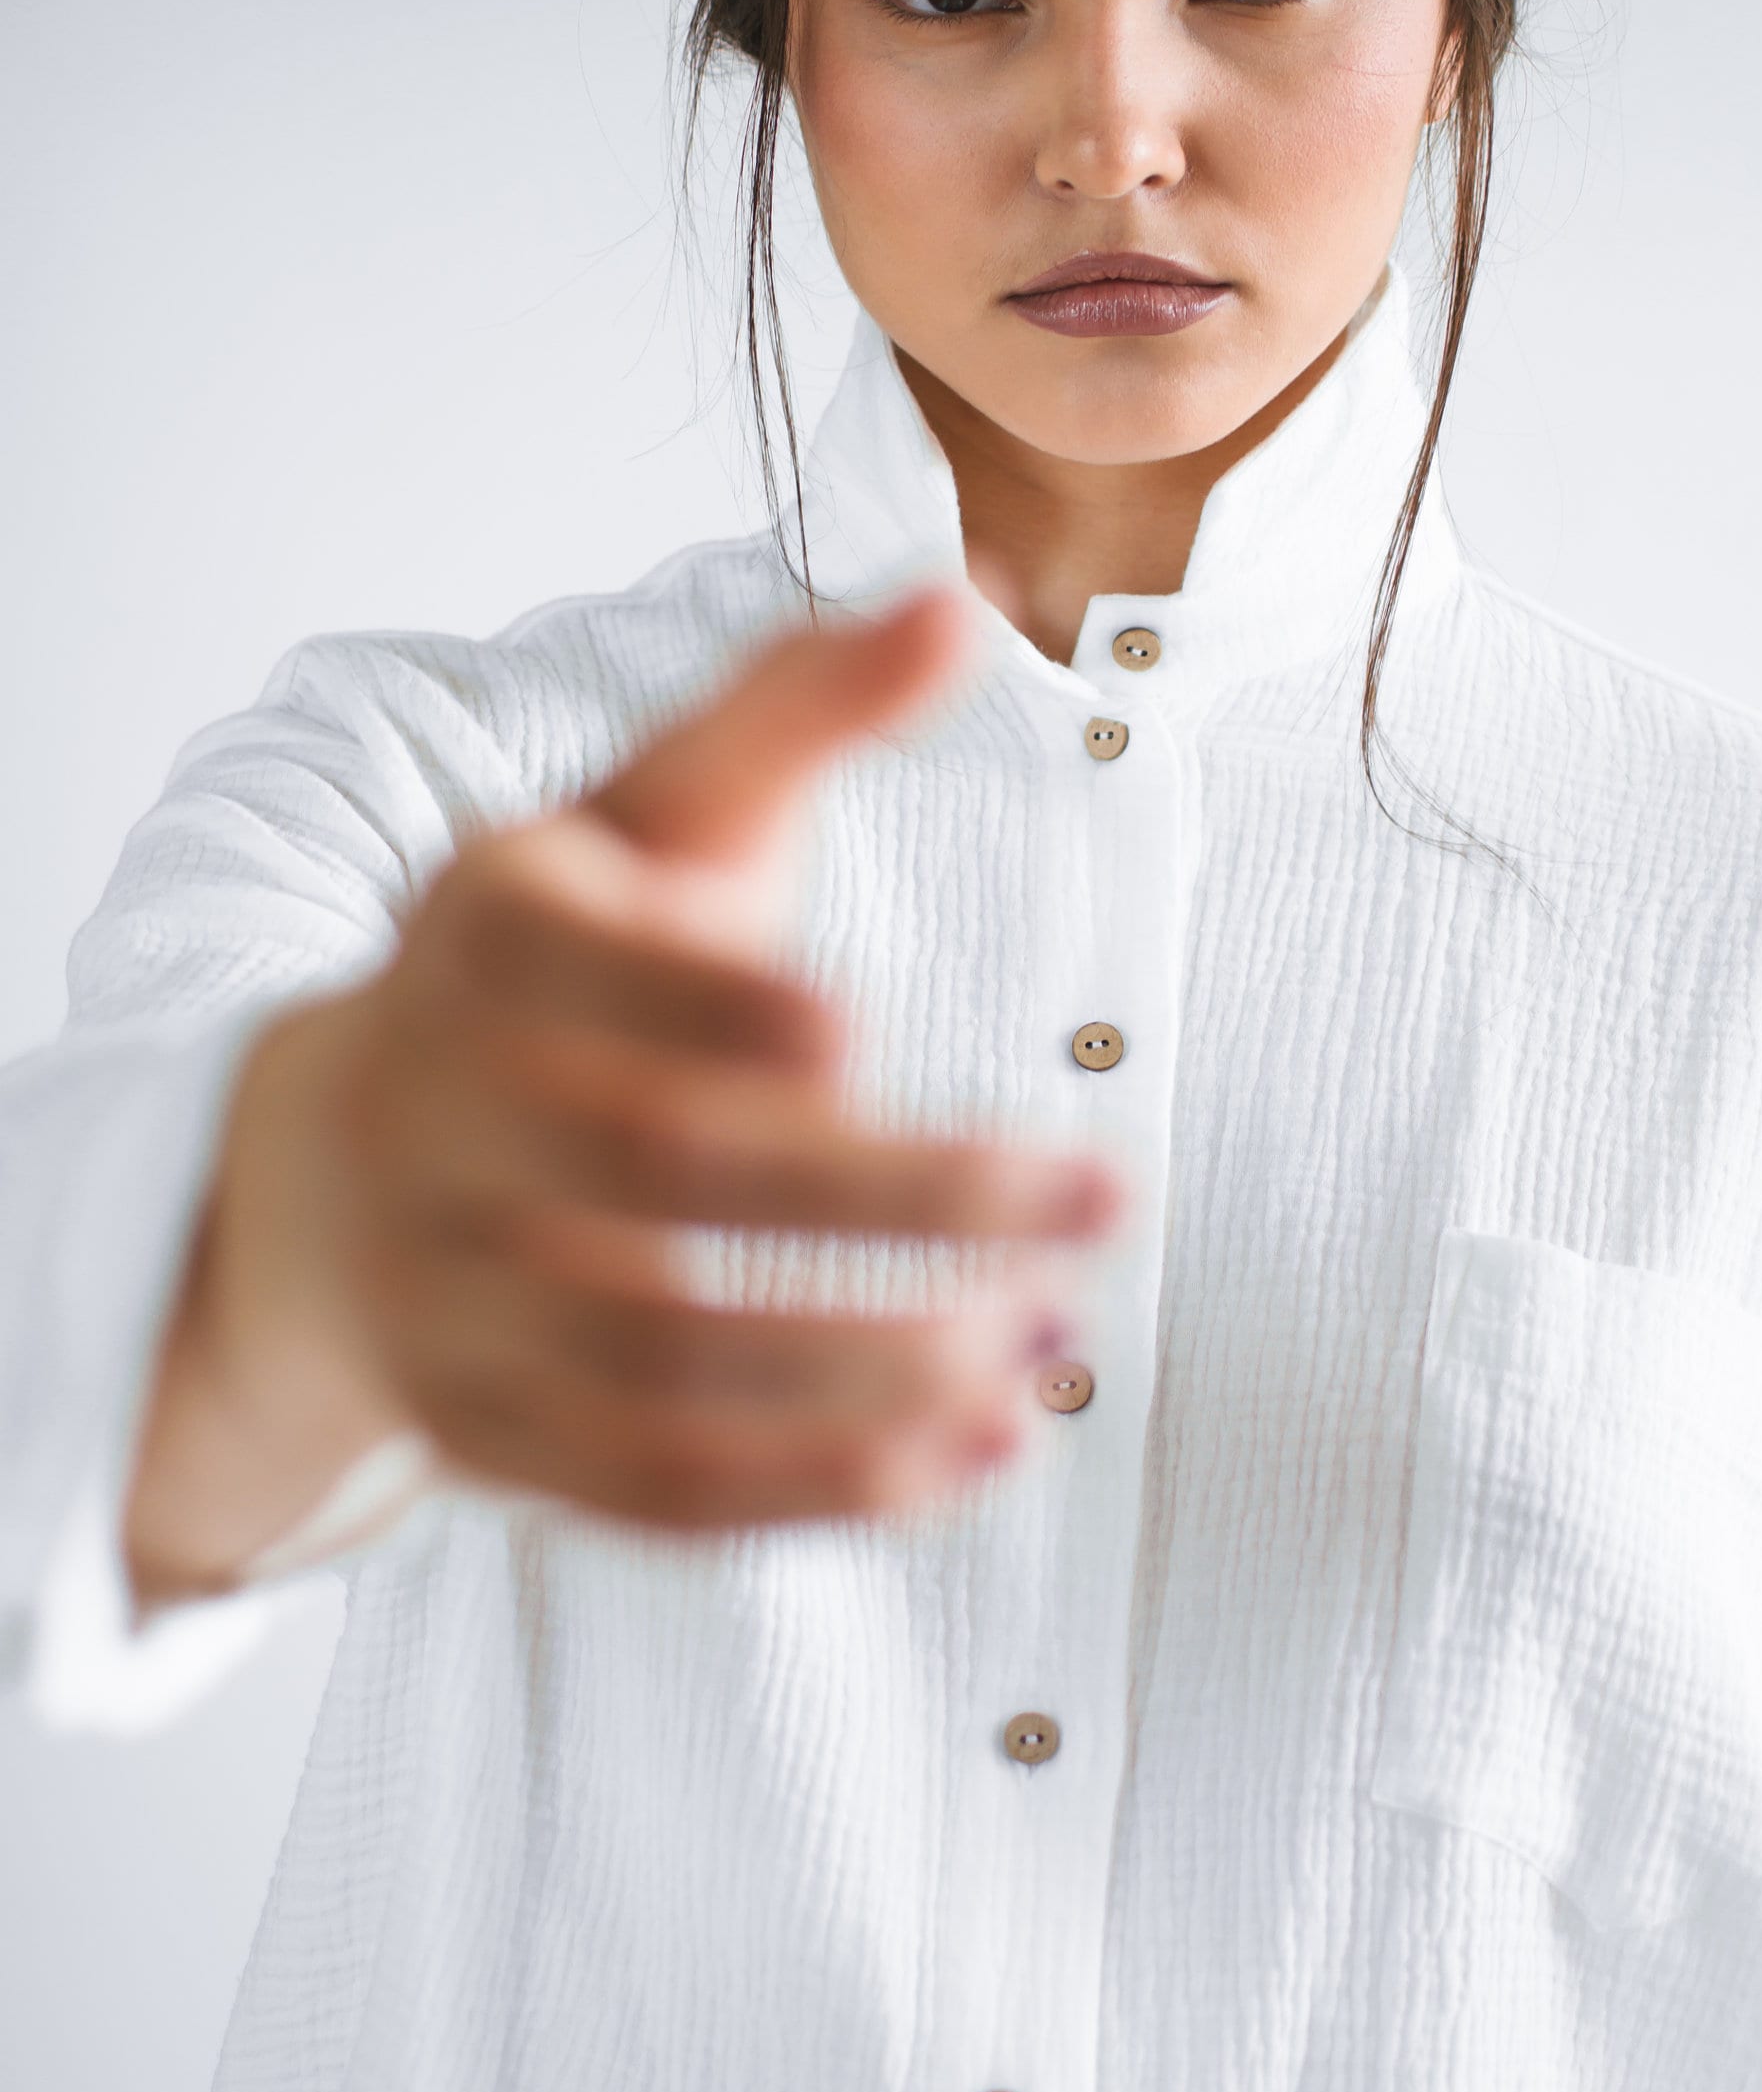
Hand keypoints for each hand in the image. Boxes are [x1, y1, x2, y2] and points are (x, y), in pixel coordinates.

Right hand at [124, 585, 1120, 1601]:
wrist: (334, 1167)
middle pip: (662, 1171)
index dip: (700, 1005)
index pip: (573, 972)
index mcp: (481, 936)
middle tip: (1097, 1194)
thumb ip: (792, 711)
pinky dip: (817, 1487)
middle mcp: (439, 1114)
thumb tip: (966, 604)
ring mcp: (450, 1291)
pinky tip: (974, 1454)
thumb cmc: (554, 959)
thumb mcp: (643, 810)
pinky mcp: (489, 1434)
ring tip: (1057, 1336)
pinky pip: (653, 1484)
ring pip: (665, 1351)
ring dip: (878, 1362)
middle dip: (893, 1194)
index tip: (856, 1025)